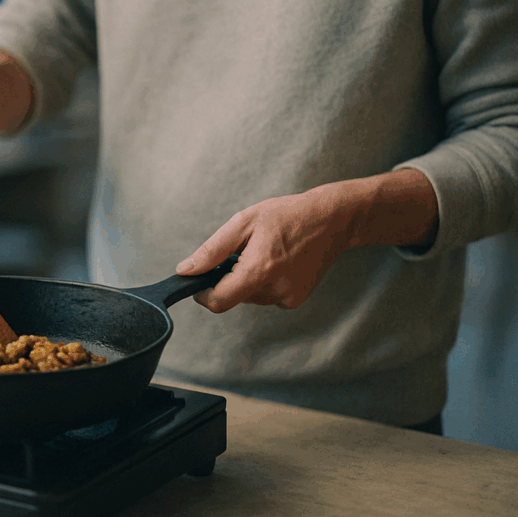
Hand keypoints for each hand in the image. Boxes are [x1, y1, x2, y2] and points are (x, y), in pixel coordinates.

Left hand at [176, 192, 351, 311]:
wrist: (332, 220)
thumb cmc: (287, 215)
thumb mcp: (243, 222)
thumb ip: (211, 250)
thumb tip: (185, 271)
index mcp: (260, 269)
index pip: (219, 301)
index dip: (203, 293)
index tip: (200, 281)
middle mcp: (275, 289)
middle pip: (234, 296)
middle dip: (229, 277)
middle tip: (243, 250)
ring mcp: (288, 297)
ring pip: (249, 296)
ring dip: (248, 278)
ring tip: (265, 251)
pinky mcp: (295, 300)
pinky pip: (266, 296)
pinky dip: (264, 282)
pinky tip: (278, 261)